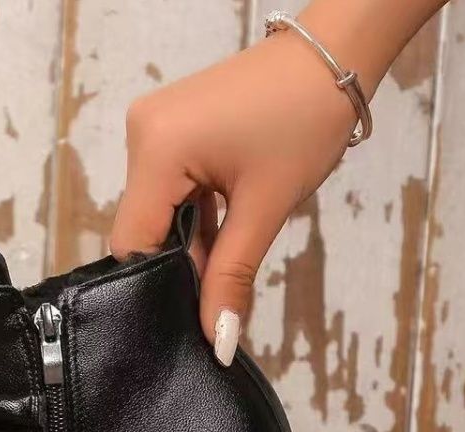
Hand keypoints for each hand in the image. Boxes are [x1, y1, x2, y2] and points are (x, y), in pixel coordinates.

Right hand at [110, 26, 357, 365]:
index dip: (158, 285)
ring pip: (158, 212)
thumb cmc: (305, 121)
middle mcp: (141, 134)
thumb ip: (231, 279)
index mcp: (155, 149)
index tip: (189, 317)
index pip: (132, 242)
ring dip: (190, 242)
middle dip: (178, 264)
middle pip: (142, 228)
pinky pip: (170, 189)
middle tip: (216, 298)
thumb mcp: (265, 209)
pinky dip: (195, 217)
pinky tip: (224, 233)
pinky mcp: (171, 128)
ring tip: (228, 260)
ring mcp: (154, 128)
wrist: (333, 57)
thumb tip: (217, 342)